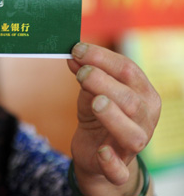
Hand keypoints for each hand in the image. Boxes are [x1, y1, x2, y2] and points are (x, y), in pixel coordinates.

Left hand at [67, 43, 160, 193]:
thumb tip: (74, 56)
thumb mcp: (91, 91)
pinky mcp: (118, 169)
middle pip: (131, 100)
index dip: (103, 58)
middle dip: (105, 84)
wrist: (96, 154)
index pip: (129, 70)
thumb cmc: (99, 115)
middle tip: (82, 73)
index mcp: (142, 94)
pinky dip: (111, 162)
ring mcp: (134, 145)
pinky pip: (119, 171)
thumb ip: (85, 74)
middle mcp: (145, 119)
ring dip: (113, 117)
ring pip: (132, 134)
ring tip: (96, 102)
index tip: (77, 49)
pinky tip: (101, 152)